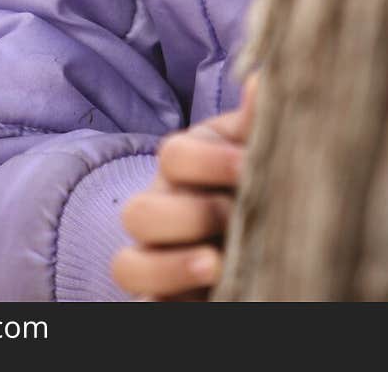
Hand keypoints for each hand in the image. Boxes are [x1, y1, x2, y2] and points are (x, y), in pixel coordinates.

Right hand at [111, 71, 258, 300]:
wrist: (250, 232)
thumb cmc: (250, 177)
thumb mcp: (253, 147)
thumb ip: (255, 122)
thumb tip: (259, 81)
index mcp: (181, 167)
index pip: (173, 155)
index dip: (206, 162)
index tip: (246, 166)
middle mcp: (157, 210)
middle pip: (141, 212)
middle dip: (188, 216)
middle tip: (232, 219)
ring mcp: (153, 258)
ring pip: (128, 266)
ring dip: (170, 267)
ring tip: (214, 266)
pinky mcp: (161, 298)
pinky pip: (145, 306)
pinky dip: (168, 300)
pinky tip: (207, 293)